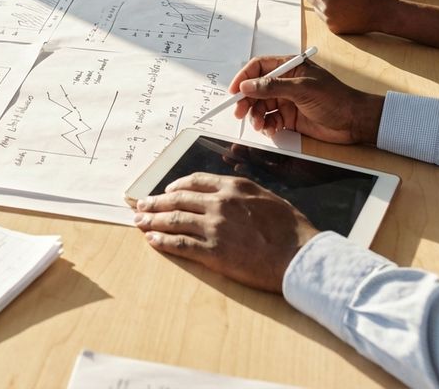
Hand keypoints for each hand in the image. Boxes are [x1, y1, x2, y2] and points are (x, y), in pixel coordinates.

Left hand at [134, 173, 318, 291]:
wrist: (300, 256)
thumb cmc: (291, 230)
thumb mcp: (267, 197)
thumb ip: (243, 193)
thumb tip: (230, 193)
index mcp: (233, 187)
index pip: (195, 181)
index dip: (176, 186)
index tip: (166, 191)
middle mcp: (219, 203)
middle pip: (178, 199)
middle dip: (156, 202)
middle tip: (141, 205)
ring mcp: (214, 227)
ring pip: (174, 220)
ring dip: (152, 220)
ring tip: (138, 221)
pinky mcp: (213, 251)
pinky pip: (180, 244)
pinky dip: (163, 241)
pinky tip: (152, 240)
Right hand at [229, 54, 383, 143]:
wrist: (355, 122)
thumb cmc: (335, 99)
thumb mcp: (302, 89)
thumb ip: (272, 87)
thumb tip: (246, 86)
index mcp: (289, 67)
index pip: (259, 67)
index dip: (244, 78)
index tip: (234, 92)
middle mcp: (285, 82)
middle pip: (256, 89)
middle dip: (246, 101)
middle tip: (240, 113)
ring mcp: (287, 100)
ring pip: (261, 106)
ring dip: (256, 116)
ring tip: (260, 125)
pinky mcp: (289, 117)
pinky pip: (270, 120)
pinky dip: (267, 126)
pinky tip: (271, 130)